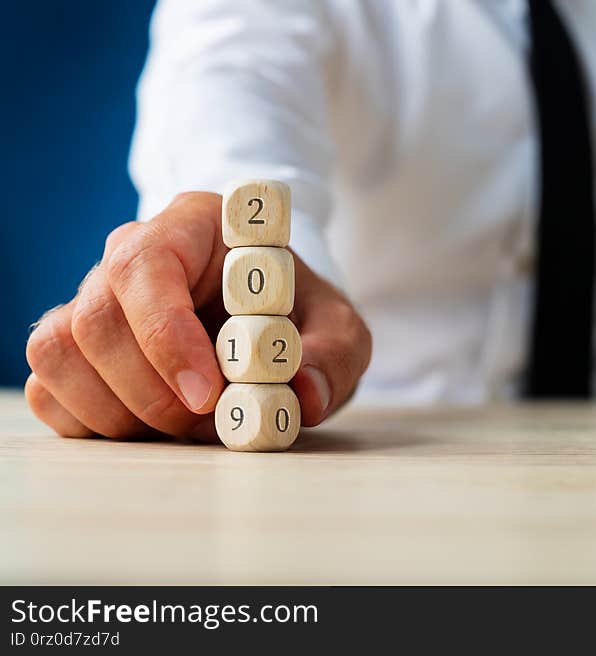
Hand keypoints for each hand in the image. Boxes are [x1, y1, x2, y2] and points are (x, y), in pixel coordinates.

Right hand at [25, 192, 370, 439]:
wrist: (269, 321)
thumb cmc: (299, 315)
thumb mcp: (340, 331)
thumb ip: (333, 357)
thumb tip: (304, 395)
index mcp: (195, 225)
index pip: (145, 264)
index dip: (165, 334)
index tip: (208, 394)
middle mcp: (131, 254)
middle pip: (96, 318)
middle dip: (150, 391)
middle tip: (206, 423)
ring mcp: (93, 299)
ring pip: (58, 351)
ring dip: (117, 411)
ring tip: (183, 427)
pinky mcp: (75, 346)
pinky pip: (47, 386)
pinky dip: (91, 421)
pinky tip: (147, 427)